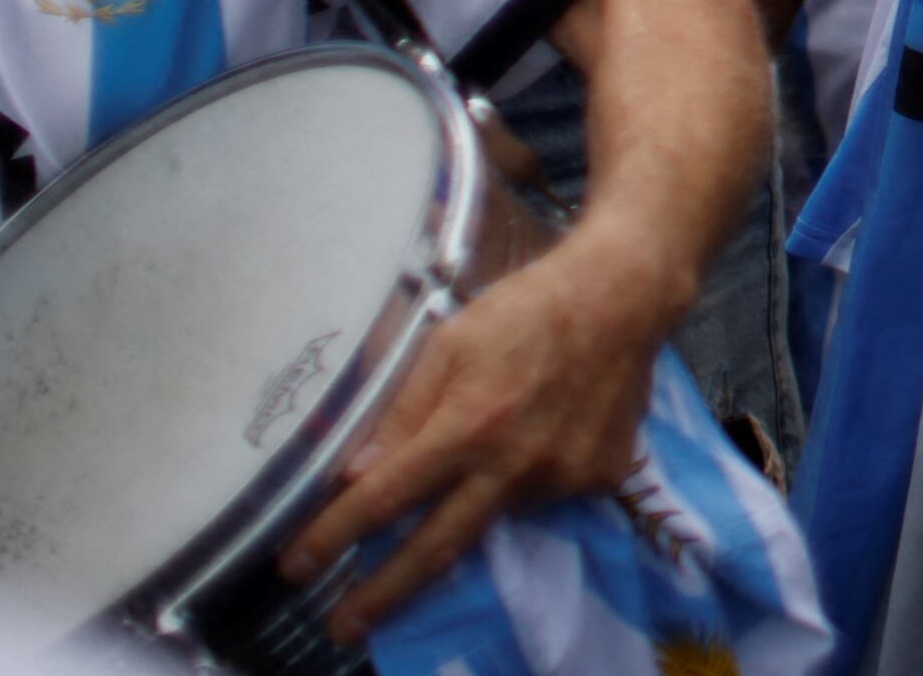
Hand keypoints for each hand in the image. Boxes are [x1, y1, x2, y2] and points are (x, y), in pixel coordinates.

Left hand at [284, 232, 680, 633]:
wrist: (625, 295)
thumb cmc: (526, 307)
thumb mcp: (450, 341)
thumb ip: (402, 410)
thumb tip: (356, 474)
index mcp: (468, 426)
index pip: (384, 498)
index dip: (332, 536)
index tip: (297, 567)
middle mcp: (514, 465)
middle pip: (435, 549)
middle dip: (381, 595)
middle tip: (343, 627)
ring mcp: (562, 478)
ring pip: (497, 512)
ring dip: (475, 500)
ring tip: (499, 441)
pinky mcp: (600, 477)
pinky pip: (549, 494)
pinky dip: (531, 476)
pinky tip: (545, 431)